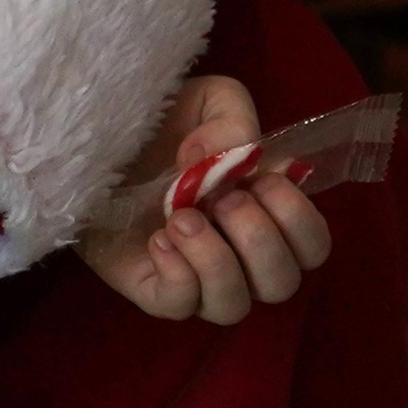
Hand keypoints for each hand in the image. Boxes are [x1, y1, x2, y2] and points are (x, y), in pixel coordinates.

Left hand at [77, 77, 335, 323]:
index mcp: (264, 214)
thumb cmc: (163, 124)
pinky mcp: (152, 288)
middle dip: (260, 241)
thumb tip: (233, 161)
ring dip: (216, 261)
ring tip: (181, 218)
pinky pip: (179, 306)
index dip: (299, 221)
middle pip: (281, 283)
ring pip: (233, 305)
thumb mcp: (205, 101)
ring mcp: (196, 279)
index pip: (312, 246)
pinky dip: (177, 274)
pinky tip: (159, 239)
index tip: (264, 181)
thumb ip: (232, 119)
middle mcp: (239, 256)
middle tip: (224, 200)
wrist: (95, 139)